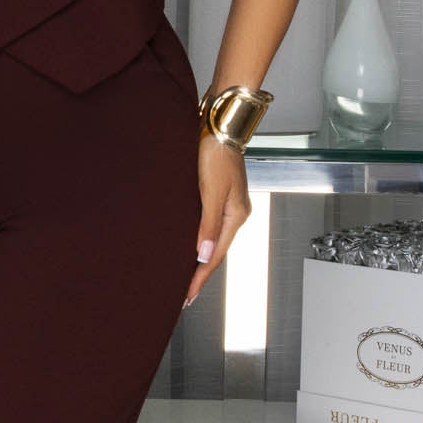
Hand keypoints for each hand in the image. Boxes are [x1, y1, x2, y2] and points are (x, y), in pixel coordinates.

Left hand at [184, 134, 249, 308]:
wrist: (219, 126)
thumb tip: (203, 255)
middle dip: (200, 273)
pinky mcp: (217, 194)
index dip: (200, 277)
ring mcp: (227, 204)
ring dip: (199, 259)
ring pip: (212, 240)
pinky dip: (198, 240)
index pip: (215, 256)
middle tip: (185, 294)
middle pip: (216, 251)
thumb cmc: (216, 154)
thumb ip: (207, 225)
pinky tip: (190, 245)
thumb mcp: (211, 192)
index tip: (187, 296)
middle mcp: (235, 213)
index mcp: (237, 215)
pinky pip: (208, 226)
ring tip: (186, 277)